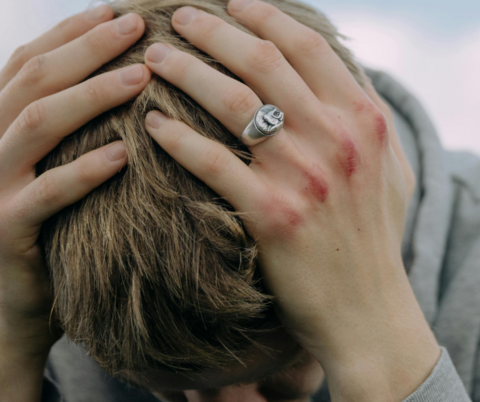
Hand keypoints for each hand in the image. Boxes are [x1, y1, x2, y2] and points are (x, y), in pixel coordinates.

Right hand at [0, 5, 149, 366]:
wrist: (8, 298)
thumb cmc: (45, 225)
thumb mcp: (48, 168)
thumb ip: (66, 129)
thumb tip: (116, 83)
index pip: (32, 62)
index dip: (71, 31)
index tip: (117, 10)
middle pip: (36, 80)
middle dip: (86, 47)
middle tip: (136, 26)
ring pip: (38, 123)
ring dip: (91, 95)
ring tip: (141, 78)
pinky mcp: (6, 229)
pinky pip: (48, 193)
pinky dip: (86, 170)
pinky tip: (124, 153)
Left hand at [143, 1, 438, 399]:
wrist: (364, 307)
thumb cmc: (373, 237)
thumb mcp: (390, 168)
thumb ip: (368, 116)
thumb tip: (340, 73)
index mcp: (363, 120)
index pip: (307, 46)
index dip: (264, 16)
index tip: (230, 4)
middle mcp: (335, 138)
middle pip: (262, 62)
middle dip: (212, 31)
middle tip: (177, 19)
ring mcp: (303, 176)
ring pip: (233, 101)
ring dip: (186, 72)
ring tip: (153, 59)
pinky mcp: (271, 215)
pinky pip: (212, 162)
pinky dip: (178, 138)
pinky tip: (152, 124)